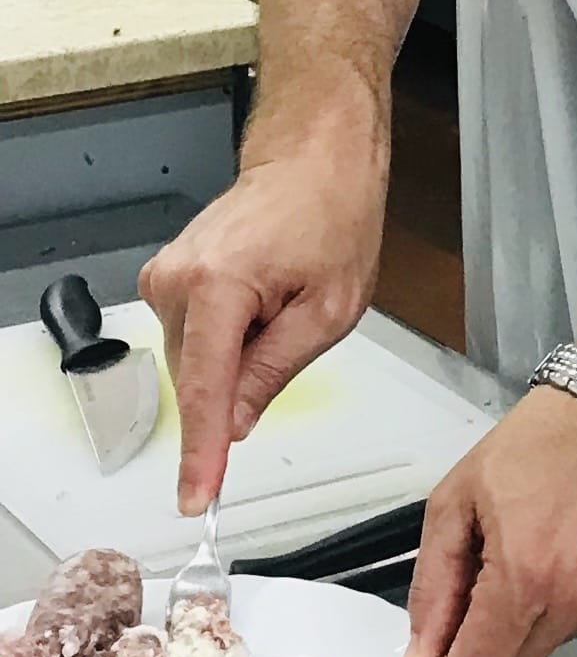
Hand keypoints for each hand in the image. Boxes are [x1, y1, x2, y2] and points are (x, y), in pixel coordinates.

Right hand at [144, 114, 389, 512]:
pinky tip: (262, 299)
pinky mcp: (166, 278)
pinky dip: (229, 336)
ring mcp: (164, 277)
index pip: (204, 392)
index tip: (195, 496)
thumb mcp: (330, 309)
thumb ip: (274, 372)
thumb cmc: (331, 216)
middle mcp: (176, 281)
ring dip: (239, 354)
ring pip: (198, 360)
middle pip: (200, 378)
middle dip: (243, 380)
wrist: (313, 160)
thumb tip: (234, 425)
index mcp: (217, 287)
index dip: (201, 452)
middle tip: (293, 329)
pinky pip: (196, 336)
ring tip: (281, 301)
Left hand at [402, 387, 576, 656]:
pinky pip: (573, 629)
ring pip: (540, 653)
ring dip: (515, 632)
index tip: (431, 650)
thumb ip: (433, 586)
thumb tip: (420, 656)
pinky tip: (553, 561)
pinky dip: (551, 612)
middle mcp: (574, 602)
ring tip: (517, 566)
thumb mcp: (456, 501)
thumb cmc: (533, 446)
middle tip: (466, 608)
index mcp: (525, 576)